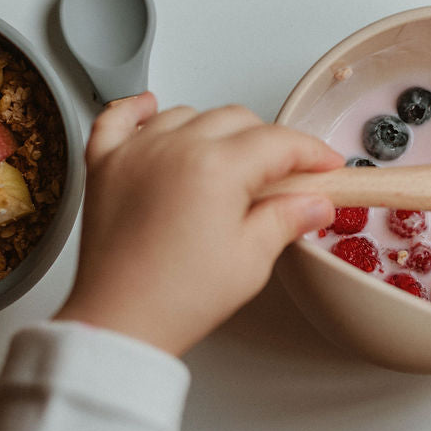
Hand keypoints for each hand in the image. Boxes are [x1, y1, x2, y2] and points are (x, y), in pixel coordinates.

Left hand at [55, 95, 340, 355]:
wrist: (120, 322)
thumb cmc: (178, 298)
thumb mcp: (251, 260)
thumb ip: (286, 219)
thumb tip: (314, 203)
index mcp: (216, 167)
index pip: (278, 142)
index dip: (310, 152)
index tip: (325, 165)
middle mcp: (174, 147)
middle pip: (236, 119)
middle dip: (268, 141)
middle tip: (283, 173)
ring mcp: (136, 152)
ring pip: (187, 114)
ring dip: (214, 129)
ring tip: (227, 158)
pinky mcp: (105, 166)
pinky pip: (119, 119)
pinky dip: (138, 109)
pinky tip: (152, 108)